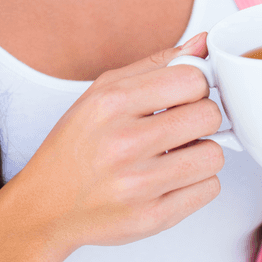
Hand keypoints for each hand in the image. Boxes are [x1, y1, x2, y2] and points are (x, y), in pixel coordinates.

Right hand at [12, 32, 224, 254]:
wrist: (47, 206)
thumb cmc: (75, 146)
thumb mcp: (103, 91)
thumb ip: (156, 65)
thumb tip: (203, 43)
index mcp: (112, 103)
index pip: (192, 80)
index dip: (195, 86)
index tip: (185, 95)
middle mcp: (123, 143)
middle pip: (208, 116)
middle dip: (201, 118)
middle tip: (182, 124)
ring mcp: (138, 184)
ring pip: (214, 155)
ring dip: (201, 152)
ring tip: (176, 152)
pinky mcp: (152, 218)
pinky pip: (209, 189)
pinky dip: (196, 182)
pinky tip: (172, 177)